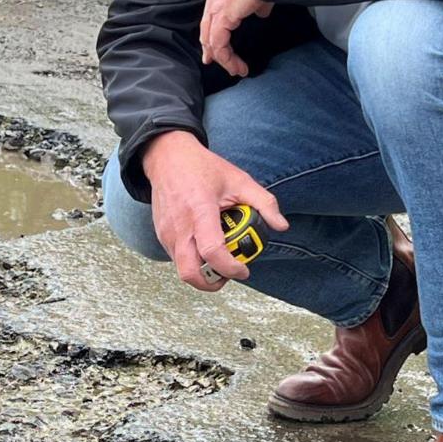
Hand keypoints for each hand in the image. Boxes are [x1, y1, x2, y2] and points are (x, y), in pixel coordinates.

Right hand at [143, 131, 288, 290]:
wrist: (167, 158)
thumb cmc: (201, 167)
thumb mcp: (239, 179)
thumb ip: (264, 202)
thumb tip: (281, 225)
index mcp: (200, 210)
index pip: (212, 251)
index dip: (230, 268)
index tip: (244, 269)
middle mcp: (180, 226)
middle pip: (191, 273)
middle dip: (212, 283)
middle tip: (229, 275)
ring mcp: (167, 233)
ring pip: (183, 270)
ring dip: (203, 273)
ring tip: (220, 260)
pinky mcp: (162, 235)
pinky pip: (177, 259)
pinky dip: (193, 262)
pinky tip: (205, 248)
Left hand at [199, 0, 273, 76]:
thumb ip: (257, 5)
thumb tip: (261, 13)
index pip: (211, 19)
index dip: (211, 36)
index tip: (213, 51)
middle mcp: (213, 1)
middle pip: (207, 32)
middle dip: (211, 50)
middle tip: (214, 63)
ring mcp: (215, 9)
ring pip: (212, 42)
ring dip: (225, 60)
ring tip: (237, 70)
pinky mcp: (222, 17)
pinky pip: (219, 44)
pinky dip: (227, 58)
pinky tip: (238, 66)